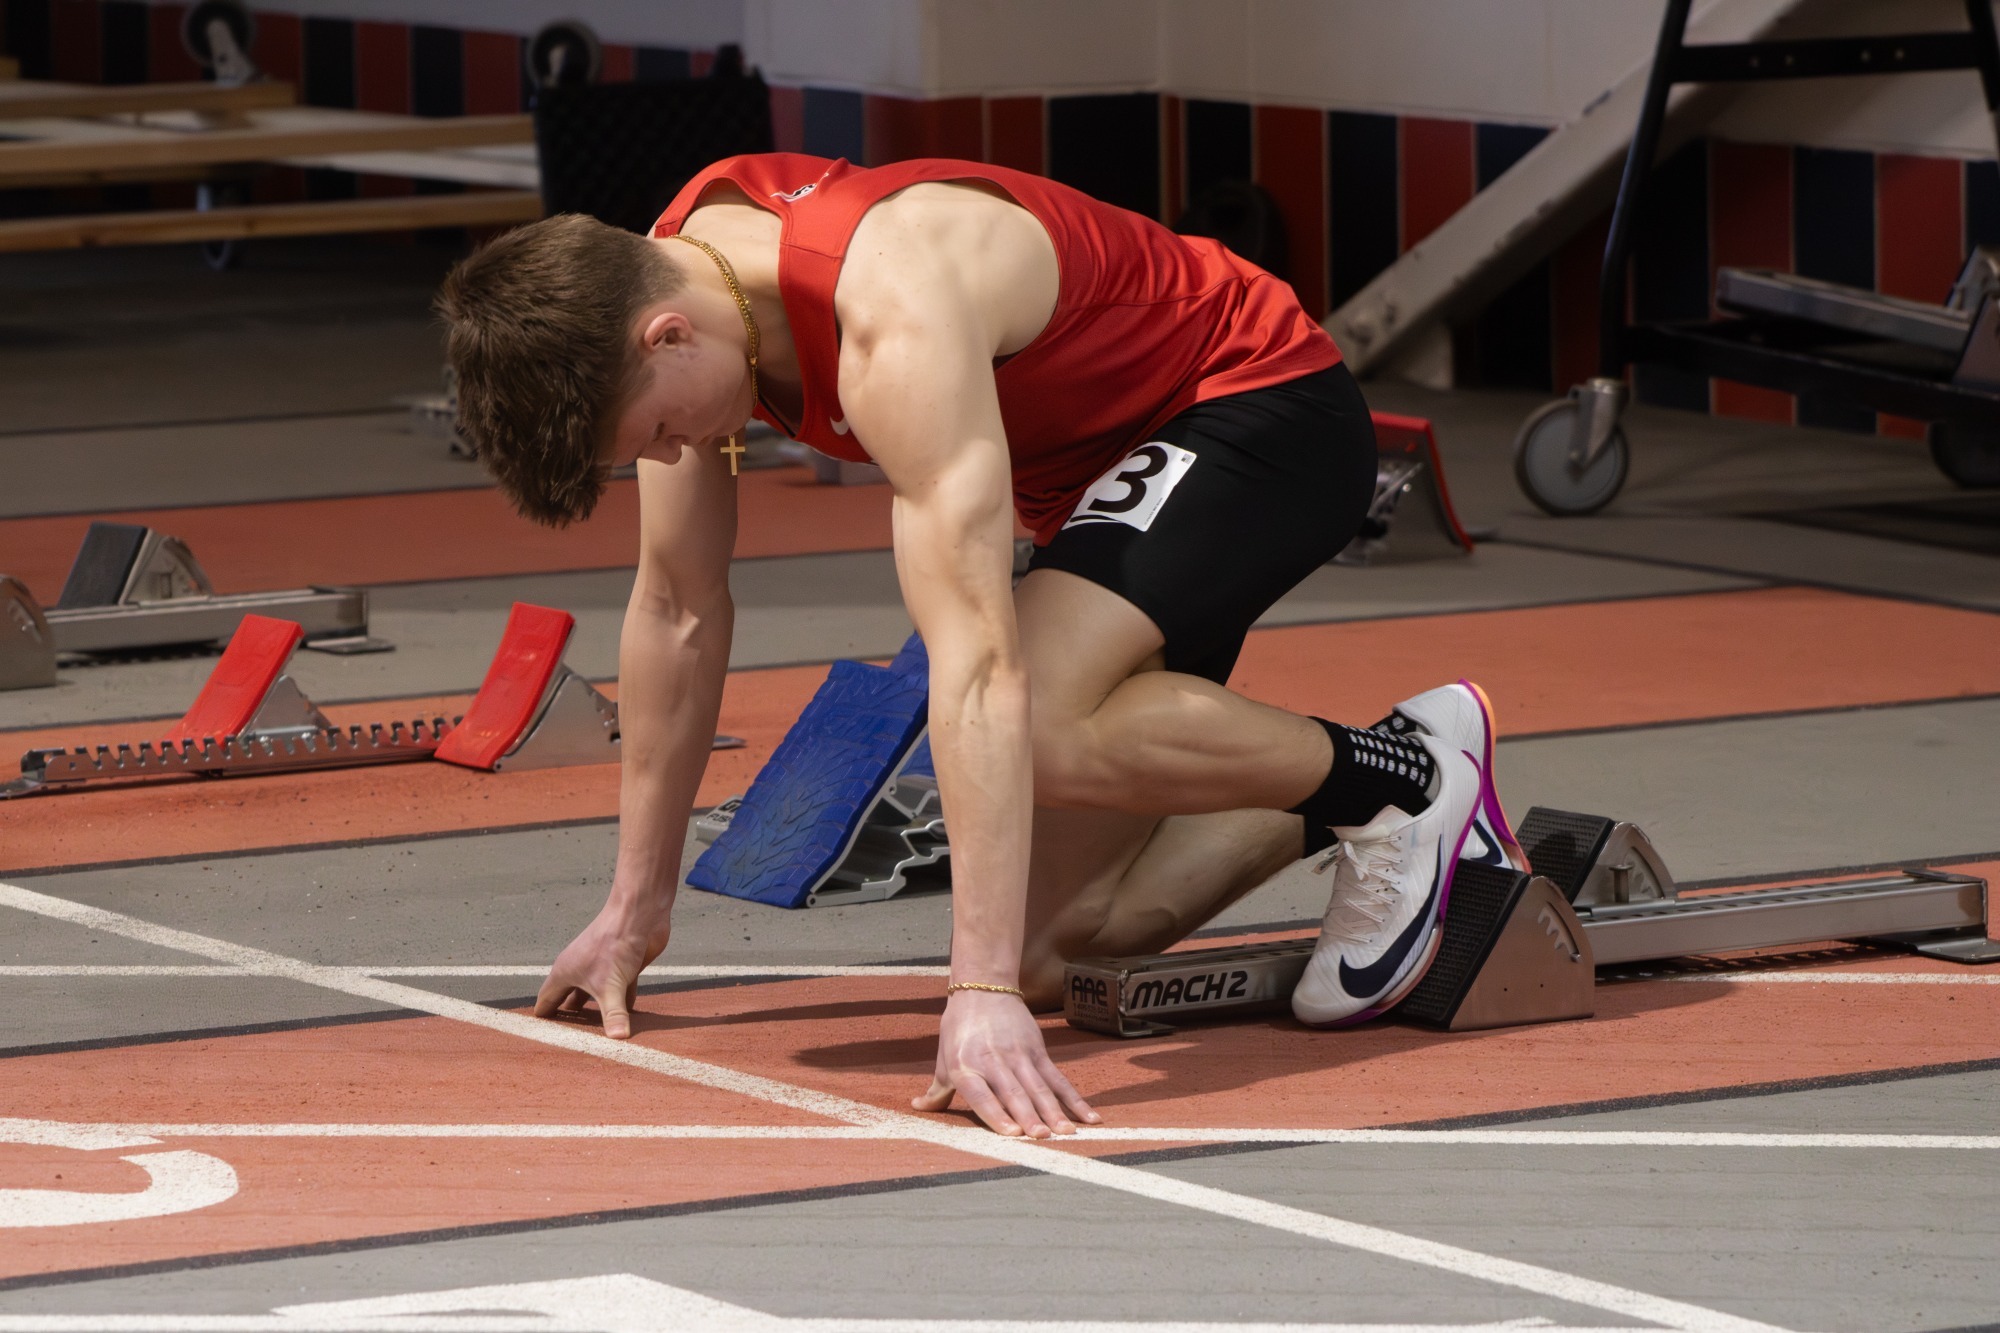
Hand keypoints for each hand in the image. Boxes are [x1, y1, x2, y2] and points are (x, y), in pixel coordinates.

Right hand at [533, 896, 672, 1039]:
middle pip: (568, 999)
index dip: (543, 1018)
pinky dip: (623, 1006)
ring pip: (595, 996)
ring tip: (595, 1037)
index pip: (547, 999)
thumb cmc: (615, 943)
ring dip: (596, 1014)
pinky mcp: (624, 967)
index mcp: (566, 972)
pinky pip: (620, 991)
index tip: (538, 1038)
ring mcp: (603, 968)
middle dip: (569, 1019)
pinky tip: (627, 1021)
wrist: (640, 913)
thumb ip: (613, 1015)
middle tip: (566, 1043)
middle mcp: (580, 970)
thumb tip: (618, 1041)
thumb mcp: (611, 986)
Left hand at [913, 989, 1099, 1136]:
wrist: (983, 989)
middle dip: (1030, 1116)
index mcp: (966, 1067)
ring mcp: (1019, 1055)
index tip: (1011, 1133)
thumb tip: (918, 1109)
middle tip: (1042, 1137)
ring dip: (1054, 1111)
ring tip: (1066, 1132)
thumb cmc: (959, 1029)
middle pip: (1014, 1092)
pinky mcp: (1038, 1050)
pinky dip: (1074, 1098)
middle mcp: (993, 1061)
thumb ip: (936, 1090)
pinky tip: (1088, 1116)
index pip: (982, 1095)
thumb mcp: (944, 1059)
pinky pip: (1058, 1078)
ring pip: (1039, 1087)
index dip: (996, 1114)